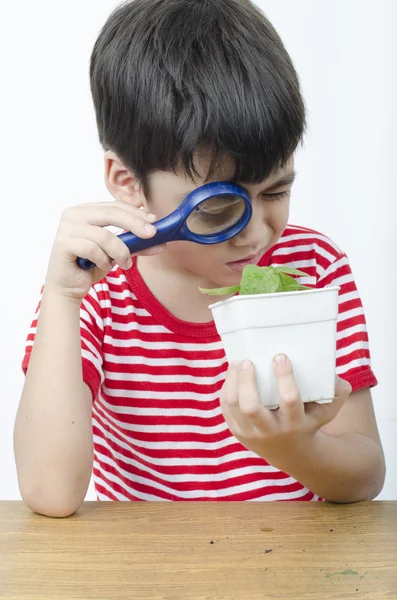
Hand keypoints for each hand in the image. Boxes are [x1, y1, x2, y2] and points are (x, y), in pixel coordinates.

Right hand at [45, 199, 166, 301]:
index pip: (115, 205)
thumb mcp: (117, 253)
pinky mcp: (62, 244)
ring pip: (104, 235)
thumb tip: (161, 241)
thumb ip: (136, 245)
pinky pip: (92, 249)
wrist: (69, 288)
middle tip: (151, 235)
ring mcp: (66, 228)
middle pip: (111, 213)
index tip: (154, 222)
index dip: (136, 213)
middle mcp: (73, 214)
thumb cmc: (91, 266)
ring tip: (124, 264)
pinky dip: (103, 260)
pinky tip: (104, 266)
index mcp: (86, 210)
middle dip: (135, 224)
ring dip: (120, 252)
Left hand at [219, 353, 351, 462]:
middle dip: (248, 381)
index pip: (289, 400)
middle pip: (252, 407)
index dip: (284, 377)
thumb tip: (333, 374)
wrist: (291, 452)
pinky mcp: (237, 431)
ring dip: (234, 382)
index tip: (280, 356)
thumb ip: (337, 392)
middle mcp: (271, 431)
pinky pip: (226, 408)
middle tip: (249, 360)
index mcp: (295, 424)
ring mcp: (251, 433)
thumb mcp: (327, 410)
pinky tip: (233, 374)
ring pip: (235, 406)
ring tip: (238, 363)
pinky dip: (227, 389)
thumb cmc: (309, 421)